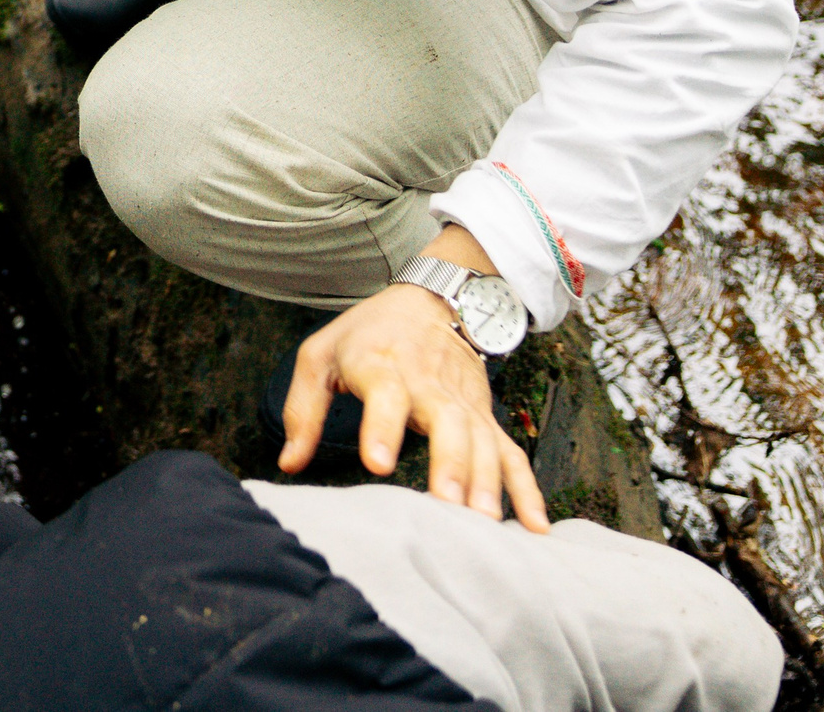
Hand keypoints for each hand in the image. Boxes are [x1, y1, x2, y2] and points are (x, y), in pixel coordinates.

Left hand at [279, 240, 550, 533]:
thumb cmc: (366, 334)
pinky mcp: (483, 414)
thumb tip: (289, 463)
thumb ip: (301, 410)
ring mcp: (461, 398)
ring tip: (484, 524)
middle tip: (448, 504)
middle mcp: (427, 380)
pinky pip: (509, 452)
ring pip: (482, 438)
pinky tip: (534, 525)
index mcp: (380, 362)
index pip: (384, 391)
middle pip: (445, 419)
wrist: (429, 299)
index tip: (377, 463)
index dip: (382, 425)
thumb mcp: (320, 356)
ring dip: (487, 481)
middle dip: (450, 461)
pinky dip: (526, 487)